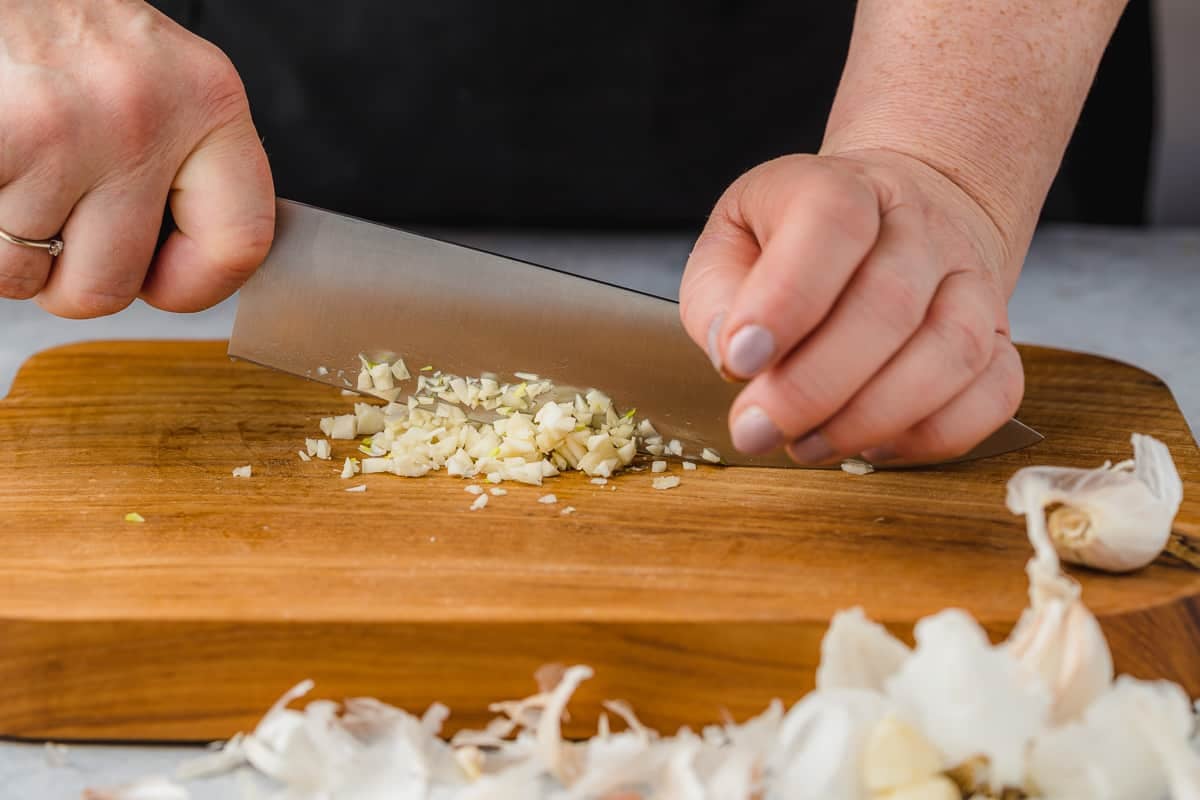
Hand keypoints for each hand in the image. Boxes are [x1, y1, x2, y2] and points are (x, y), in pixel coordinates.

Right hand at [0, 0, 273, 317]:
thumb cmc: (57, 24)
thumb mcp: (156, 76)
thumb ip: (186, 161)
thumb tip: (192, 263)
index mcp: (207, 99)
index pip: (241, 241)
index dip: (197, 286)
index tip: (162, 281)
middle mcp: (145, 114)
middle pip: (114, 285)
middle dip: (70, 279)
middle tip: (56, 230)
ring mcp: (63, 130)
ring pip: (29, 274)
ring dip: (9, 250)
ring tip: (14, 182)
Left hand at [680, 150, 1023, 465]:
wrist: (889, 222)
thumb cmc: (790, 245)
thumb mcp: (731, 244)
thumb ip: (718, 295)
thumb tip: (734, 355)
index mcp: (841, 186)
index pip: (832, 220)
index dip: (785, 297)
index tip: (739, 361)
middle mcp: (919, 226)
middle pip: (889, 302)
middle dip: (813, 386)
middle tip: (757, 429)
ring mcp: (970, 281)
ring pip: (951, 353)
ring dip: (870, 418)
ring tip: (806, 444)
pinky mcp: (999, 338)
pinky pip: (995, 393)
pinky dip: (932, 436)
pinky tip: (872, 446)